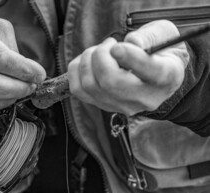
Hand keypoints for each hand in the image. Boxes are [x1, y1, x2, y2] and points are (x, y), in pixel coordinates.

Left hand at [68, 20, 188, 115]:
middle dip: (101, 55)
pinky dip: (77, 69)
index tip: (117, 48)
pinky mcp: (101, 105)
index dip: (131, 58)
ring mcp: (120, 105)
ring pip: (90, 85)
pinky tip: (90, 61)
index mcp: (166, 77)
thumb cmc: (159, 52)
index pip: (150, 72)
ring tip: (101, 51)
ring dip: (88, 59)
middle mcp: (143, 98)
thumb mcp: (164, 35)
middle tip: (110, 44)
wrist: (155, 76)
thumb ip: (149, 36)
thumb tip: (130, 43)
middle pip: (111, 81)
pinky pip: (78, 89)